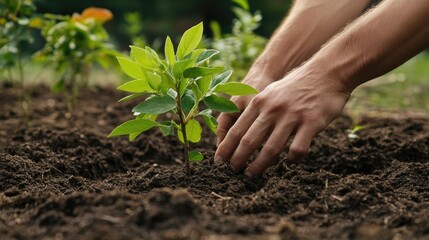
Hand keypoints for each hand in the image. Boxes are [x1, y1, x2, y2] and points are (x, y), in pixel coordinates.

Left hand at [214, 67, 350, 176]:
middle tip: (232, 172)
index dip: (225, 148)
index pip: (236, 130)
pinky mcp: (311, 123)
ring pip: (270, 149)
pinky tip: (288, 163)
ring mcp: (291, 116)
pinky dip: (290, 160)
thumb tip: (241, 129)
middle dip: (237, 160)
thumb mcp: (270, 92)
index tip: (219, 162)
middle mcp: (272, 109)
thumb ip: (256, 110)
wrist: (326, 72)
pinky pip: (297, 149)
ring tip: (251, 175)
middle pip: (249, 141)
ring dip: (258, 166)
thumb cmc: (295, 86)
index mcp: (259, 102)